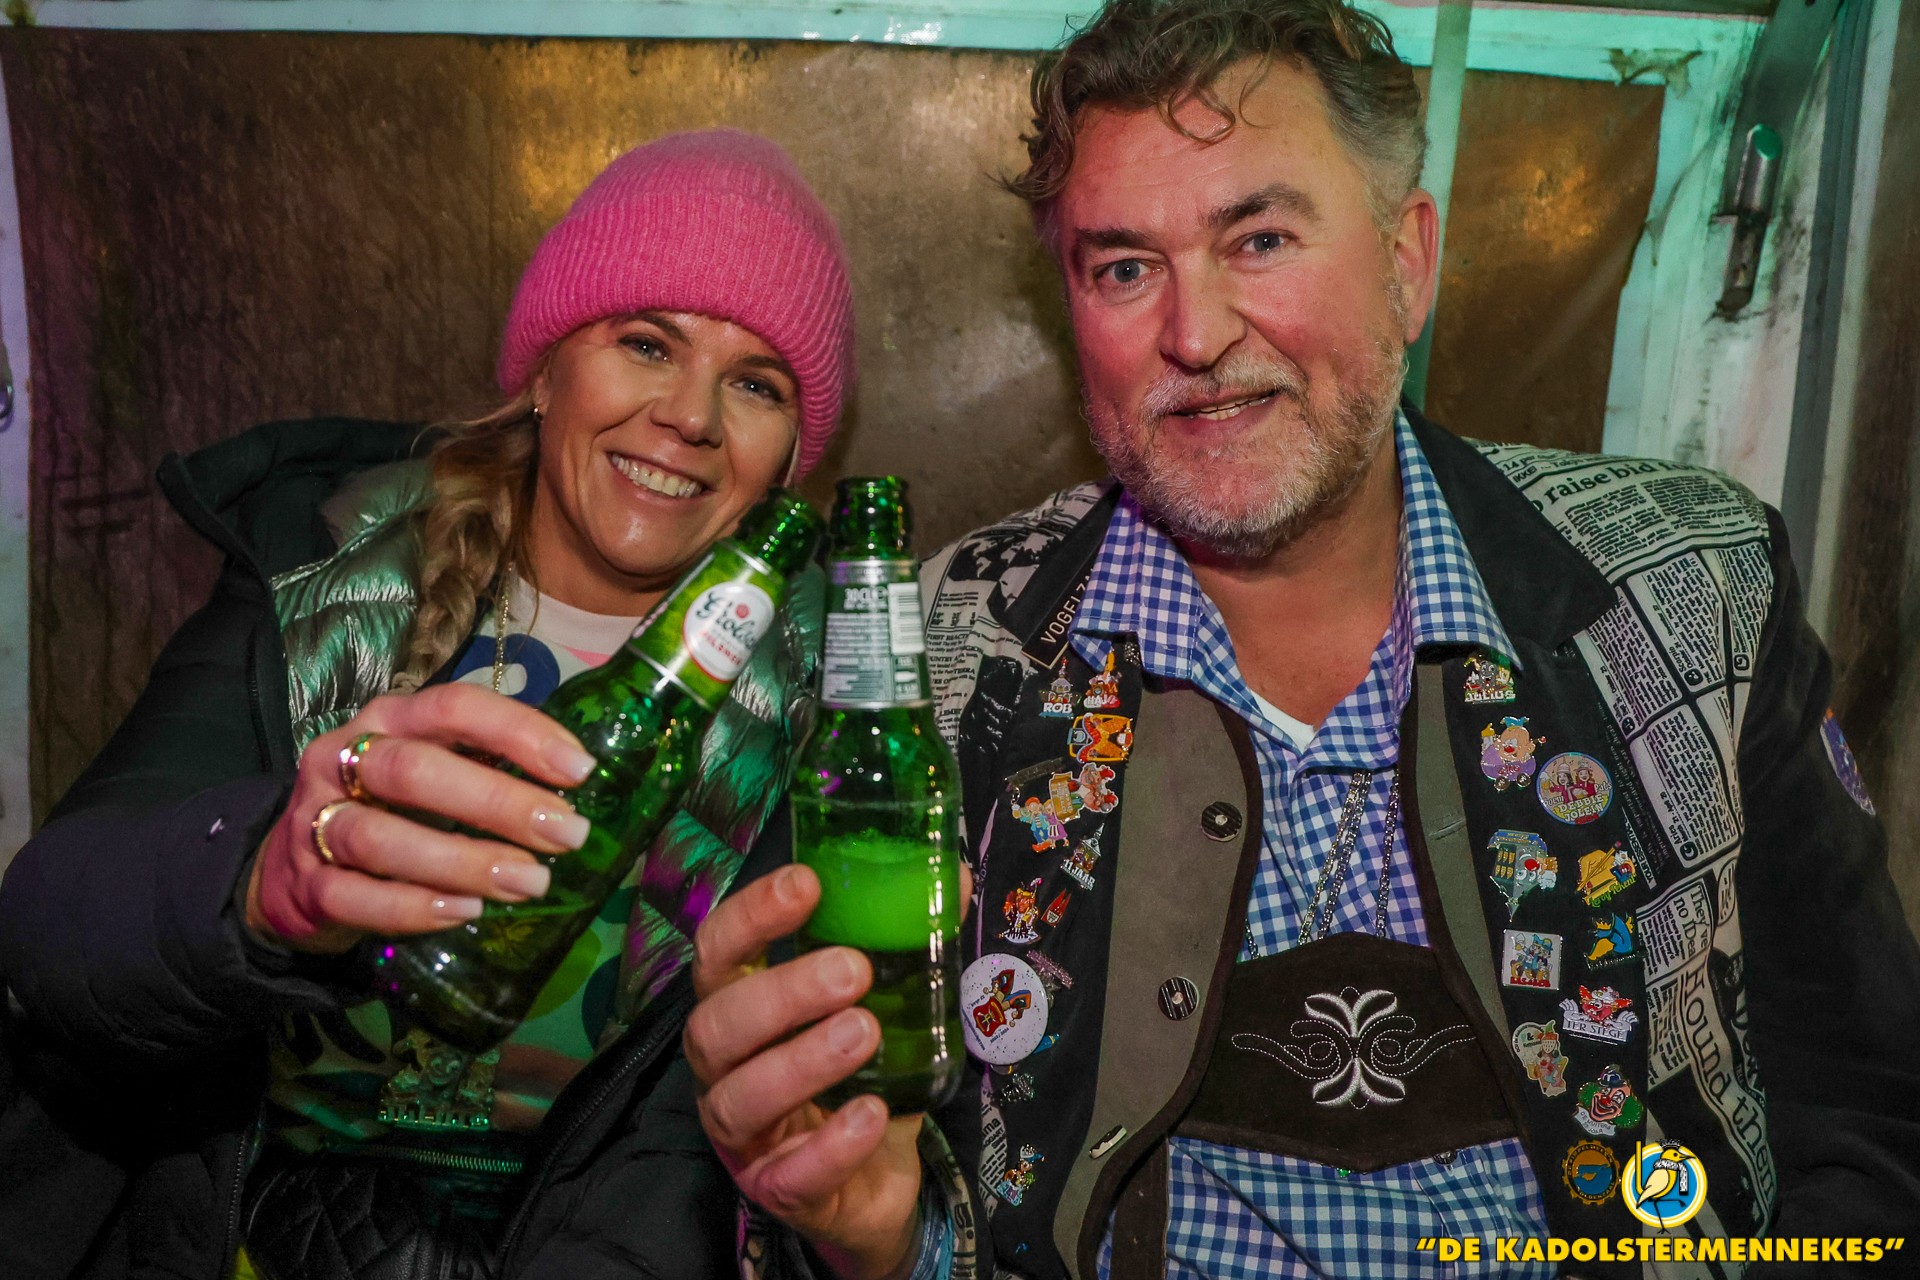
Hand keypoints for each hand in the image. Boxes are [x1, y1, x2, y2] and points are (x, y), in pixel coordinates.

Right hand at [246, 682, 599, 952]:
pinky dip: (413, 907)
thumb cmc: (390, 808)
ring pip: (381, 837)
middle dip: (498, 803)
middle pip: (415, 771)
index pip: (454, 706)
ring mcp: (317, 821)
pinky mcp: (305, 884)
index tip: (579, 770)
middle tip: (566, 835)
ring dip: (463, 861)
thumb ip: (489, 770)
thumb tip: (577, 788)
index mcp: (391, 720)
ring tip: (529, 883)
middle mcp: (345, 759)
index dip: (518, 732)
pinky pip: (355, 896)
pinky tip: (464, 912)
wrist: (292, 869)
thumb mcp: (433, 771)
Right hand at [685, 865, 926, 1279]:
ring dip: (801, 1062)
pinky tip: (871, 1113)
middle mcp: (725, 1071)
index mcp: (741, 1011)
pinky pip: (791, 1174)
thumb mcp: (890, 1010)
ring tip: (865, 1033)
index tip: (807, 884)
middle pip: (714, 1027)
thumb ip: (910, 949)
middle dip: (780, 993)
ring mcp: (745, 1138)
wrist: (879, 1183)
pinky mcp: (779, 1192)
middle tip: (852, 970)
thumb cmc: (865, 1077)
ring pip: (738, 1101)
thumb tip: (954, 878)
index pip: (718, 953)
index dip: (750, 916)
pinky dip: (831, 1143)